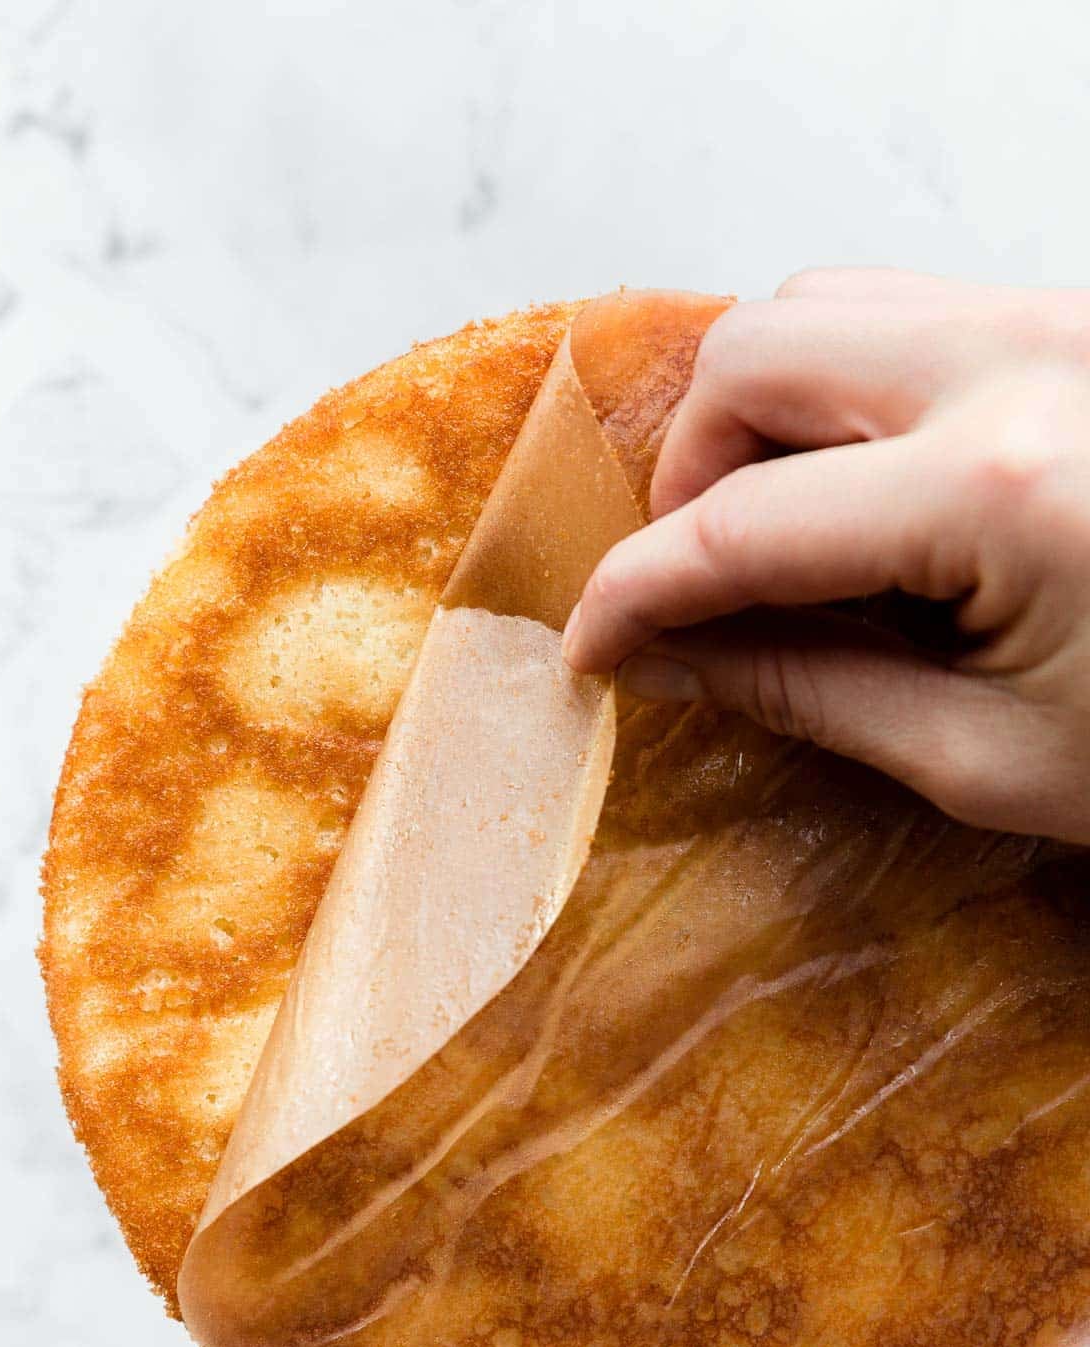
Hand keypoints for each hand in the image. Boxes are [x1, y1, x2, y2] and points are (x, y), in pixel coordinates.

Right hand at [562, 269, 1089, 843]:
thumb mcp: (991, 759)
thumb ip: (810, 693)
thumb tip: (673, 656)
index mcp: (998, 491)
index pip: (739, 526)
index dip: (634, 593)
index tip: (591, 644)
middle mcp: (1024, 362)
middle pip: (758, 349)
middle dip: (691, 472)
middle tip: (698, 581)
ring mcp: (1063, 320)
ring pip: (827, 303)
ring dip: (763, 415)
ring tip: (784, 534)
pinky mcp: (1082, 324)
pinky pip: (912, 312)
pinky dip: (847, 391)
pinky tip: (871, 494)